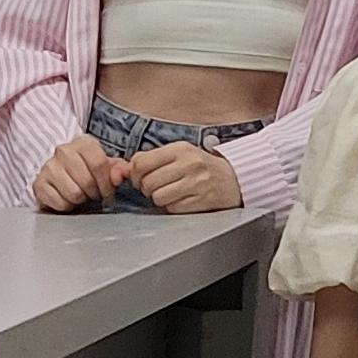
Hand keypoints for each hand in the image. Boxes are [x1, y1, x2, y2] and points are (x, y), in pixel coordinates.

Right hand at [33, 134, 127, 211]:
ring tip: (81, 195)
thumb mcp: (106, 166)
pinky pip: (59, 203)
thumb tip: (122, 175)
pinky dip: (66, 206)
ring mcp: (48, 167)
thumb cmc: (86, 170)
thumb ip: (119, 169)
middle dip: (94, 193)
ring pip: (74, 194)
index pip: (99, 164)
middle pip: (87, 181)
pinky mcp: (38, 183)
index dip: (107, 184)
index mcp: (83, 143)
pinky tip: (67, 199)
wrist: (59, 175)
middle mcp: (63, 151)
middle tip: (93, 194)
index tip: (108, 193)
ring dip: (80, 200)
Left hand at [123, 138, 246, 212]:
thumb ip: (151, 158)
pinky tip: (182, 199)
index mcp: (180, 149)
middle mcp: (189, 164)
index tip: (141, 177)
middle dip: (147, 188)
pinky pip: (172, 208)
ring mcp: (197, 183)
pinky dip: (173, 206)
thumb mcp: (179, 154)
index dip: (135, 174)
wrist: (235, 178)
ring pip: (158, 197)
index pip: (141, 163)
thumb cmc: (201, 166)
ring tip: (171, 192)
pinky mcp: (202, 200)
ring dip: (160, 198)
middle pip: (147, 182)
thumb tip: (122, 169)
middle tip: (157, 186)